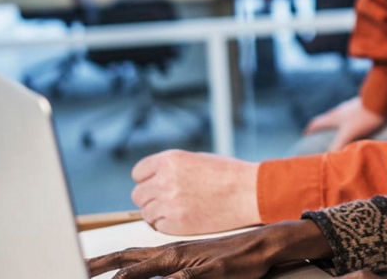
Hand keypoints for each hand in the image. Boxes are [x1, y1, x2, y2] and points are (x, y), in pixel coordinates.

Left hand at [87, 219, 331, 277]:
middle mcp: (171, 254)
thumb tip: (152, 278)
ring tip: (98, 277)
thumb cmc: (230, 257)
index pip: (125, 256)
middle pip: (125, 259)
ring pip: (144, 271)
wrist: (263, 245)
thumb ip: (173, 273)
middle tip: (72, 268)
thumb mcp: (196, 265)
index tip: (79, 266)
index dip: (99, 262)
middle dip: (97, 266)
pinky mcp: (204, 272)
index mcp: (168, 252)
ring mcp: (186, 263)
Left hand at [130, 149, 259, 234]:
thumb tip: (153, 179)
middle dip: (150, 197)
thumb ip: (171, 167)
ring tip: (178, 209)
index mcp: (169, 160)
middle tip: (167, 199)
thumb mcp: (196, 159)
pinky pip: (159, 226)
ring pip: (146, 213)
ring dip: (158, 212)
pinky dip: (168, 224)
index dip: (147, 179)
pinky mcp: (176, 224)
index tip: (156, 184)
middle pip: (138, 194)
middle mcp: (164, 180)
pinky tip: (184, 217)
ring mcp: (169, 203)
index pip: (138, 173)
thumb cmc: (228, 174)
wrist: (249, 192)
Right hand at [302, 97, 386, 151]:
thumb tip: (327, 158)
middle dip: (325, 127)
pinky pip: (355, 114)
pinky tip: (361, 127)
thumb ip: (337, 146)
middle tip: (324, 134)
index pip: (317, 123)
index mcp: (334, 117)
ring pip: (342, 116)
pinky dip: (353, 122)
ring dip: (340, 124)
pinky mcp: (365, 106)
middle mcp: (341, 110)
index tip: (307, 134)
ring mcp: (353, 106)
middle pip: (329, 118)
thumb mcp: (349, 134)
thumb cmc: (364, 117)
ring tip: (343, 133)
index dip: (311, 130)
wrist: (383, 100)